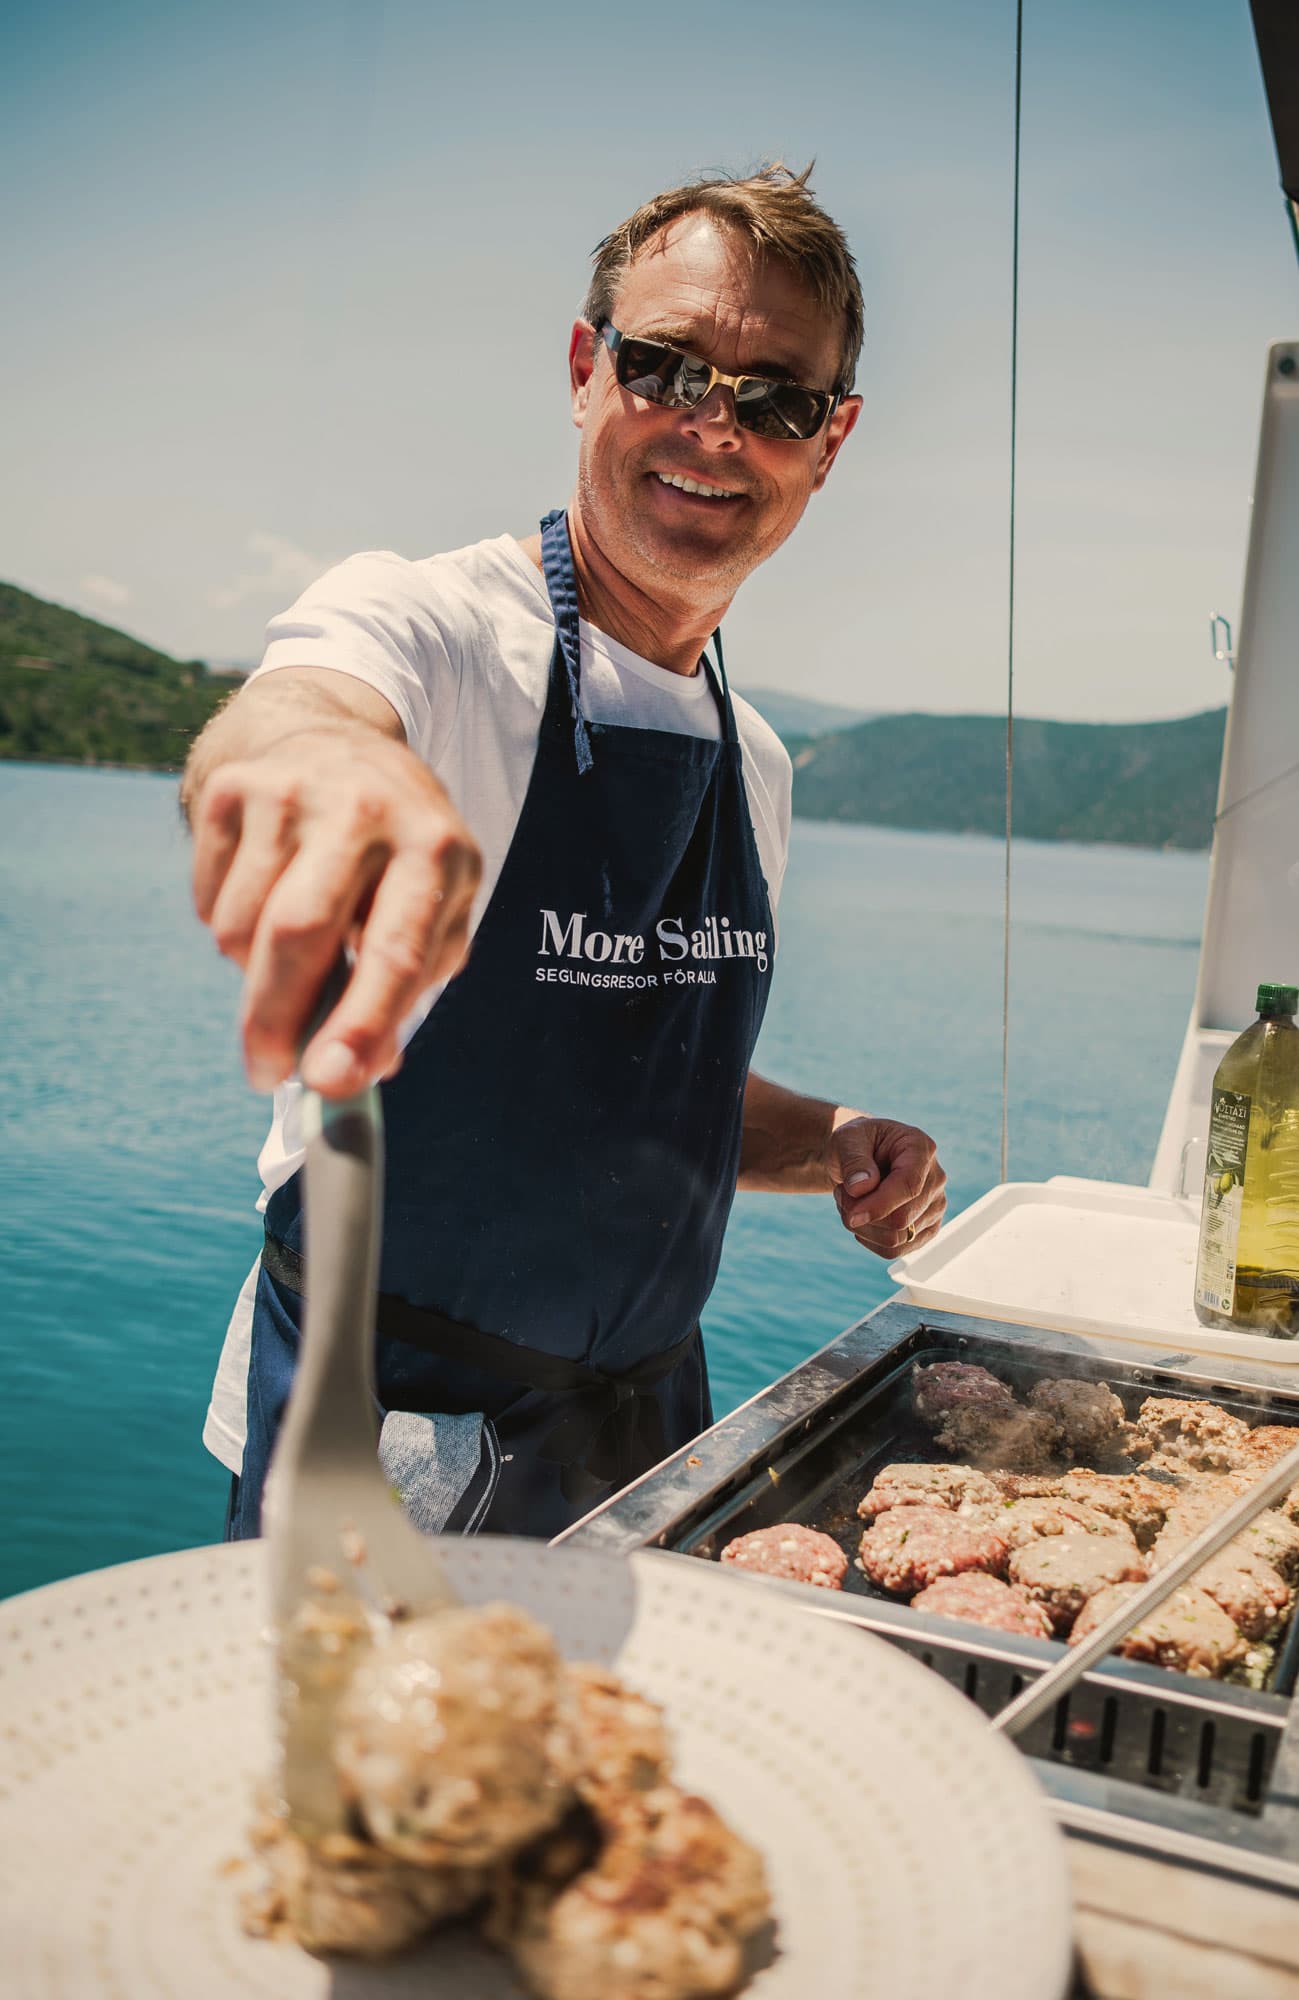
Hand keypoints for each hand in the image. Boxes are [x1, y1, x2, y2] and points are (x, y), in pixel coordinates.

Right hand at [191, 725, 480, 1095]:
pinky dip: (227, 930)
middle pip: (300, 933)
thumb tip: (362, 1069)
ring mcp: (293, 790)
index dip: (361, 1023)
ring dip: (251, 975)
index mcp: (437, 847)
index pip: (396, 950)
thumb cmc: (396, 855)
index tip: (330, 1081)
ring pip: (241, 927)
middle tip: (267, 1074)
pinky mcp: (233, 788)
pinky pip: (209, 902)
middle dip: (275, 1020)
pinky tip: (263, 899)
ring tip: (284, 958)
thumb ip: (407, 987)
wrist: (335, 742)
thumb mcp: (433, 906)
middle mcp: (366, 808)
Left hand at [828, 1113, 946, 1257]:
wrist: (862, 1157)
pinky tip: (862, 1219)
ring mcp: (935, 1206)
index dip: (880, 1205)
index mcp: (921, 1149)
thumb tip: (862, 1188)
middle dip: (863, 1214)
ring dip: (862, 1227)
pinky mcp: (926, 1228)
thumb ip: (854, 1159)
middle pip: (902, 1219)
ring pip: (897, 1239)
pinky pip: (895, 1250)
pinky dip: (869, 1239)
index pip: (909, 1186)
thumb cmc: (856, 1143)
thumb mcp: (847, 1139)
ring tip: (850, 1202)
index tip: (851, 1215)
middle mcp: (936, 1179)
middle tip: (841, 1194)